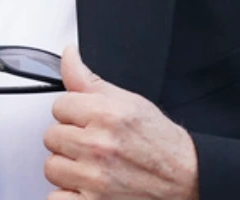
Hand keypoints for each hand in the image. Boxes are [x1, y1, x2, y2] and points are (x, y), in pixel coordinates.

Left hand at [44, 46, 198, 199]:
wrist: (187, 179)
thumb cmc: (161, 144)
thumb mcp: (129, 102)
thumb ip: (90, 81)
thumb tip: (68, 55)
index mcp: (107, 115)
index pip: (59, 106)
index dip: (74, 114)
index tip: (88, 121)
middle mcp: (99, 146)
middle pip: (52, 136)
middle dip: (71, 140)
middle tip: (94, 145)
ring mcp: (95, 179)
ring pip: (52, 167)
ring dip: (68, 168)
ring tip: (93, 166)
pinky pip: (56, 197)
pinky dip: (69, 195)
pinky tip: (88, 187)